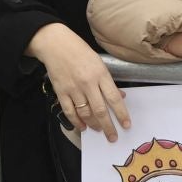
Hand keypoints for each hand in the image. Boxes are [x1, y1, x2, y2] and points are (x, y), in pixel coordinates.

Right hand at [29, 23, 128, 141]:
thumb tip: (120, 97)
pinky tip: (82, 126)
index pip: (114, 98)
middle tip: (112, 137)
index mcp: (101, 74)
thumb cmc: (80, 51)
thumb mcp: (100, 63)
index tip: (126, 125)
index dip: (121, 114)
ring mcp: (73, 89)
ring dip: (93, 125)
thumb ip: (109, 82)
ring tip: (99, 130)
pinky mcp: (61, 92)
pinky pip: (69, 111)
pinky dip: (76, 121)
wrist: (55, 45)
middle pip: (100, 110)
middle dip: (108, 126)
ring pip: (85, 113)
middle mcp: (88, 83)